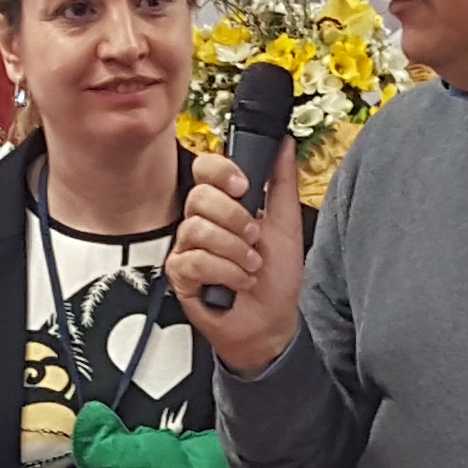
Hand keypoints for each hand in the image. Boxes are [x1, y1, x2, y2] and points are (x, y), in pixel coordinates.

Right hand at [162, 153, 303, 378]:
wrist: (271, 323)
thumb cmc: (277, 279)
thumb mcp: (287, 224)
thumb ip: (283, 182)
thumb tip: (286, 144)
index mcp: (224, 205)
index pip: (205, 169)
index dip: (221, 171)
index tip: (244, 186)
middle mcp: (202, 222)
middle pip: (200, 197)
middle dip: (235, 218)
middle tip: (254, 238)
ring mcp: (188, 247)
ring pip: (196, 228)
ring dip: (234, 250)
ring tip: (250, 264)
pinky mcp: (180, 274)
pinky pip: (193, 260)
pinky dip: (224, 271)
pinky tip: (239, 281)